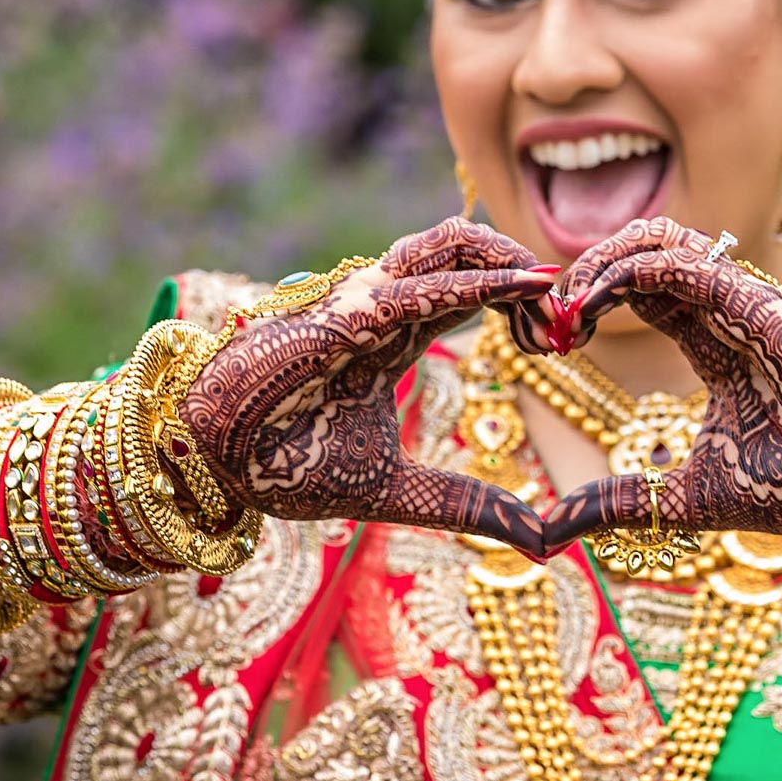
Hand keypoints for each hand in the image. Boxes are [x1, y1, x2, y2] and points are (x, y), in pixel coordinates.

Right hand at [180, 217, 555, 556]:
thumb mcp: (397, 490)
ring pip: (449, 241)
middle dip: (525, 269)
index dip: (521, 298)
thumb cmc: (288, 464)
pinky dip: (480, 284)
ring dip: (510, 259)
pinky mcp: (346, 315)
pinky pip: (422, 287)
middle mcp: (384, 303)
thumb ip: (465, 503)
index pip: (473, 287)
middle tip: (566, 319)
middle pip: (468, 246)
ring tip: (549, 296)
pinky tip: (523, 291)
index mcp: (394, 331)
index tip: (565, 338)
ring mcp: (363, 301)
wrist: (214, 466)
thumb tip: (540, 540)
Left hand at [536, 217, 781, 552]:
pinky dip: (626, 271)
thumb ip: (619, 504)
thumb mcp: (682, 498)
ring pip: (658, 239)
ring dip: (598, 261)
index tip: (548, 342)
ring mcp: (739, 301)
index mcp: (713, 343)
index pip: (639, 291)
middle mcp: (723, 311)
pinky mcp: (753, 302)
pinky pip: (681, 261)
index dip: (586, 302)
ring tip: (564, 306)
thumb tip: (549, 531)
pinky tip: (589, 305)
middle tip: (546, 318)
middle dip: (583, 271)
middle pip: (641, 250)